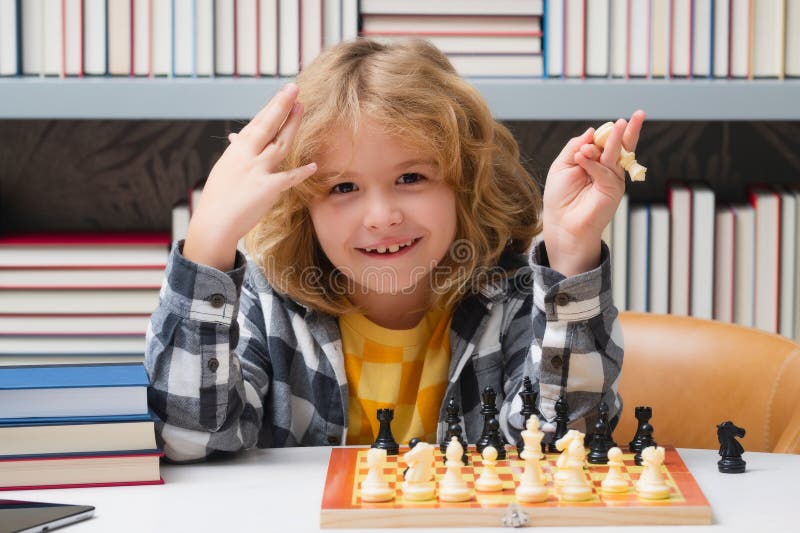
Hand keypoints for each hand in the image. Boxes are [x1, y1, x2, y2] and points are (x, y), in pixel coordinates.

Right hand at [183, 83, 317, 270]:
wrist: (214, 223)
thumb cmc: (219, 197)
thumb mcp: (225, 169)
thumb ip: (237, 152)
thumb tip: (237, 137)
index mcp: (237, 150)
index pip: (257, 123)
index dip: (272, 107)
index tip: (284, 92)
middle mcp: (246, 156)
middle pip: (268, 126)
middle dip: (281, 105)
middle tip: (294, 89)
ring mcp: (257, 171)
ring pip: (280, 144)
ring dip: (292, 126)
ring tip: (302, 108)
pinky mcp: (266, 189)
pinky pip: (288, 178)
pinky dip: (301, 172)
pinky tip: (313, 166)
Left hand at [542, 110, 645, 276]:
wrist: (562, 223)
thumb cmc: (560, 197)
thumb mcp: (562, 165)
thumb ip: (575, 146)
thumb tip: (591, 131)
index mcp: (595, 162)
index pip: (605, 143)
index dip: (605, 133)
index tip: (601, 129)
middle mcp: (606, 170)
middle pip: (620, 146)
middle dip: (629, 130)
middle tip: (637, 115)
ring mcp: (612, 179)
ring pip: (616, 155)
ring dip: (616, 139)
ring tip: (620, 123)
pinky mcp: (613, 190)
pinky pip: (604, 171)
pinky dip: (592, 162)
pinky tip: (583, 156)